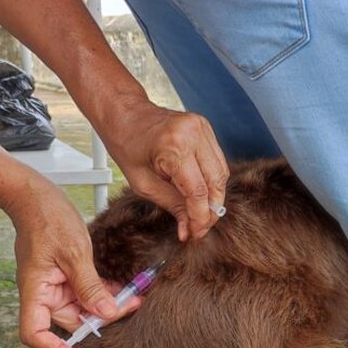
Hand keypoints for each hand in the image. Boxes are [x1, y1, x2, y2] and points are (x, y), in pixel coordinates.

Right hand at [6, 177, 139, 347]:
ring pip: (81, 307)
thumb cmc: (47, 218)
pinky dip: (101, 292)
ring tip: (133, 296)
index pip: (35, 334)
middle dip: (100, 318)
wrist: (34, 194)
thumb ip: (89, 285)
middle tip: (132, 306)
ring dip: (105, 304)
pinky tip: (122, 288)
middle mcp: (42, 293)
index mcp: (35, 291)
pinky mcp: (63, 275)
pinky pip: (83, 292)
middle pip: (69, 321)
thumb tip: (104, 313)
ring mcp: (53, 285)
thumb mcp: (74, 252)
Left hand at [99, 95, 228, 241]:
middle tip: (199, 227)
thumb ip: (172, 206)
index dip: (199, 217)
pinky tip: (201, 192)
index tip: (195, 233)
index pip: (198, 192)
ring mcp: (202, 128)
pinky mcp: (206, 128)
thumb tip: (189, 230)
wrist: (125, 114)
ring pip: (222, 174)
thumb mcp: (144, 184)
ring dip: (214, 197)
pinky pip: (218, 161)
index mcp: (173, 147)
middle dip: (210, 210)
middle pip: (216, 184)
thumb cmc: (128, 146)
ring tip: (200, 212)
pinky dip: (213, 181)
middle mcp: (193, 134)